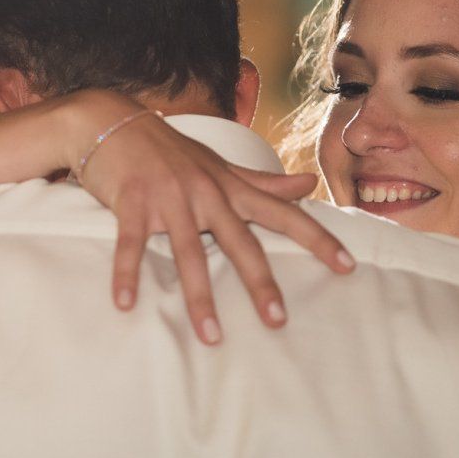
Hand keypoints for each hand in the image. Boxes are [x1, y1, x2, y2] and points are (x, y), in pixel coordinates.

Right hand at [68, 94, 354, 342]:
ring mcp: (169, 198)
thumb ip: (262, 182)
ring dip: (199, 297)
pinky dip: (127, 274)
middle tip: (277, 320)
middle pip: (240, 243)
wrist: (111, 122)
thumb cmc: (169, 150)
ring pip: (188, 253)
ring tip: (210, 335)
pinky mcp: (132, 203)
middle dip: (260, 282)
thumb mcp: (219, 164)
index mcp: (230, 187)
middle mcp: (206, 192)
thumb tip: (308, 184)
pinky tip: (126, 304)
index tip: (347, 266)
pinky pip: (130, 245)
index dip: (317, 239)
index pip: (284, 214)